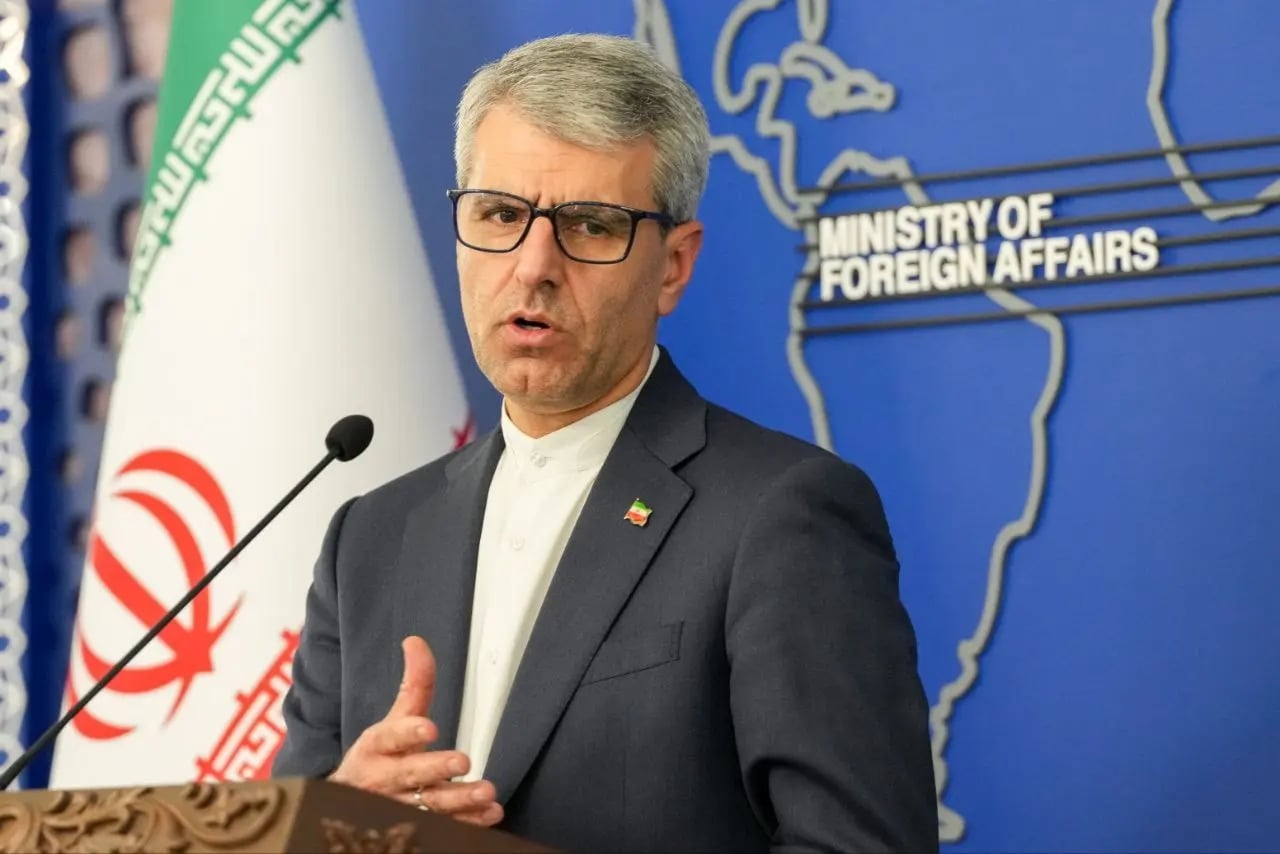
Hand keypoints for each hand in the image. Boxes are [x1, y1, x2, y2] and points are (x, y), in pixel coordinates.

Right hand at [328, 636, 502, 826]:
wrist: (350, 806)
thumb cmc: (381, 756)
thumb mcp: (393, 720)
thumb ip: (413, 686)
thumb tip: (416, 641)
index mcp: (375, 748)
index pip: (389, 737)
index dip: (408, 733)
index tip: (429, 728)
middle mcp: (383, 780)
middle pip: (409, 775)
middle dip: (436, 768)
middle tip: (462, 760)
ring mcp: (398, 808)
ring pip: (428, 806)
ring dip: (459, 801)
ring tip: (486, 793)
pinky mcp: (415, 827)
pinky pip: (443, 828)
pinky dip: (467, 824)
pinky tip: (489, 814)